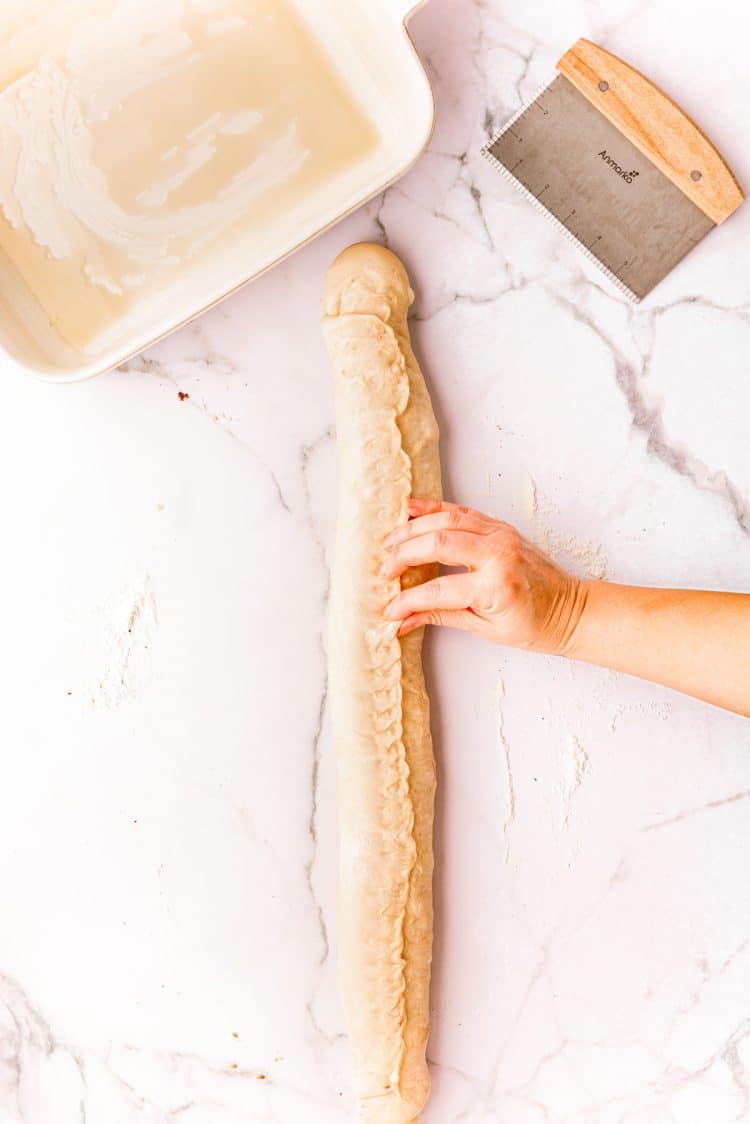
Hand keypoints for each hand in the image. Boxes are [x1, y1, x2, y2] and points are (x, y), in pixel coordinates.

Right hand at [382, 498, 587, 652]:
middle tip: (385, 570)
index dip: (407, 601)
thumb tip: (403, 621)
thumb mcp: (485, 630)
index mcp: (495, 588)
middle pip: (437, 544)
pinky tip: (412, 509)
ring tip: (389, 541)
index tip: (390, 610)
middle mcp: (498, 555)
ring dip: (413, 528)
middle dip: (403, 556)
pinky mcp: (501, 528)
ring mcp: (501, 536)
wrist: (571, 611)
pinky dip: (435, 508)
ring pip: (447, 520)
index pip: (437, 591)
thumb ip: (441, 618)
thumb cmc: (535, 625)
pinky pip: (463, 511)